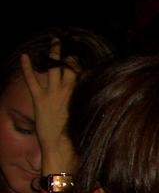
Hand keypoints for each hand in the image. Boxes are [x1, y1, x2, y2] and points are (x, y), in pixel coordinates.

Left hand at [20, 38, 78, 167]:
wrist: (63, 150)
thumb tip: (100, 100)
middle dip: (71, 58)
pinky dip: (27, 68)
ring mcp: (54, 93)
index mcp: (83, 95)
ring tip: (55, 42)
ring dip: (54, 54)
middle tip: (71, 52)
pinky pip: (32, 80)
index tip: (84, 64)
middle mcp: (70, 91)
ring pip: (54, 68)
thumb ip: (91, 106)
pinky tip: (25, 56)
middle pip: (72, 68)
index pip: (85, 75)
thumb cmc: (79, 139)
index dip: (84, 67)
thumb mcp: (89, 119)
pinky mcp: (40, 99)